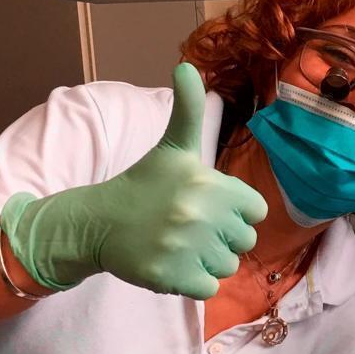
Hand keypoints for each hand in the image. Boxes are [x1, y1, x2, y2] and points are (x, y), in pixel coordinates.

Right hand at [1, 63, 267, 298]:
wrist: (98, 222)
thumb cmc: (145, 184)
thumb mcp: (173, 146)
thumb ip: (188, 109)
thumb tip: (186, 65)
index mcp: (209, 183)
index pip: (256, 211)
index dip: (236, 211)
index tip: (208, 206)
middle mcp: (200, 214)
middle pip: (244, 241)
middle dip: (222, 238)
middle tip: (188, 226)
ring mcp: (186, 247)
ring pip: (227, 267)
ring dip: (207, 260)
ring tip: (178, 244)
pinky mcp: (172, 277)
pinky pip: (208, 288)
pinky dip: (193, 282)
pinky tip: (172, 263)